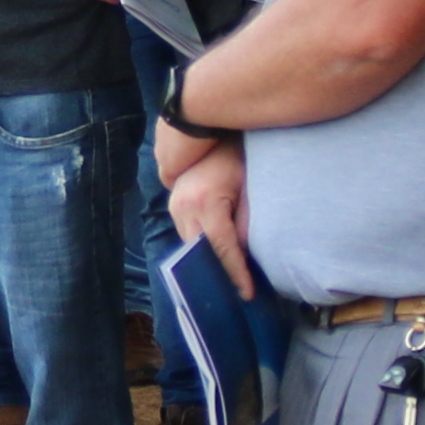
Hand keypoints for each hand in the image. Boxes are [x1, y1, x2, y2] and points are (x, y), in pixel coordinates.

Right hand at [160, 129, 258, 292]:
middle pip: (200, 253)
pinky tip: (217, 259)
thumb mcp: (250, 186)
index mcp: (205, 202)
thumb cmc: (238, 155)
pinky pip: (188, 234)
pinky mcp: (174, 205)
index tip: (248, 293)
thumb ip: (248, 221)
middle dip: (218, 274)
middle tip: (237, 294)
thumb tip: (247, 253)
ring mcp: (175, 206)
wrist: (209, 130)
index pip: (223, 249)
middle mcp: (183, 207)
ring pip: (191, 246)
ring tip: (229, 281)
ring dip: (209, 262)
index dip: (236, 273)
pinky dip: (202, 248)